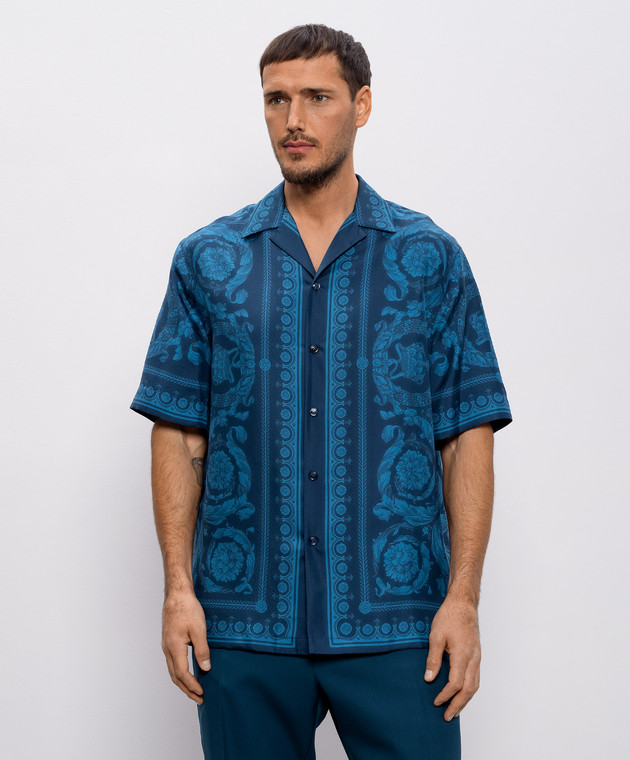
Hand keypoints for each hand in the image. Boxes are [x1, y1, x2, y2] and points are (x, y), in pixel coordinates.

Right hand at [161, 590, 210, 703]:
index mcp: (174, 647)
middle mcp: (167, 649)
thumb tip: (205, 668)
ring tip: (194, 690)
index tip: (202, 693)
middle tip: (199, 699)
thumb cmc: (187, 609)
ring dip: (183, 683)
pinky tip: (188, 673)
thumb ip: (202, 649)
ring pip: (173, 670)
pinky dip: (180, 672)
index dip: (192, 686)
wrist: (177, 594)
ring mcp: (166, 645)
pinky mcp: (169, 641)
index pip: (182, 674)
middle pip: (175, 676)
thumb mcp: (199, 629)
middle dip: (187, 690)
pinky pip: (173, 662)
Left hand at [424, 594, 480, 720]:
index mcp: (462, 655)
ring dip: (465, 700)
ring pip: (475, 685)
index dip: (446, 695)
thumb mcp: (436, 636)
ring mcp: (477, 657)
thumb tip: (428, 679)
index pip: (455, 683)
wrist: (463, 604)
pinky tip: (462, 693)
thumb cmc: (449, 617)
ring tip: (455, 710)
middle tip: (447, 716)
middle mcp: (473, 659)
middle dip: (458, 705)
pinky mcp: (477, 655)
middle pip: (468, 690)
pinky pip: (476, 677)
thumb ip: (433, 659)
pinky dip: (469, 690)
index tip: (436, 702)